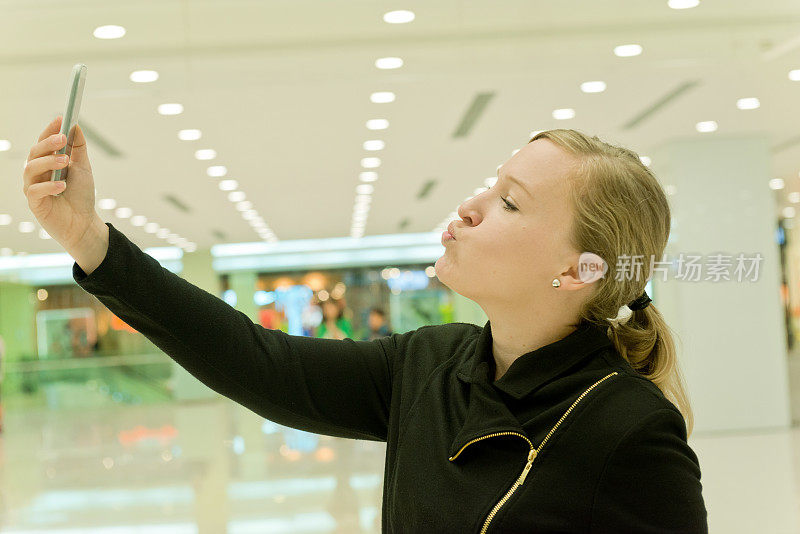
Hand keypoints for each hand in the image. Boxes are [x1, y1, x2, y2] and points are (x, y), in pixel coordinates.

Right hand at [22, 115, 100, 250]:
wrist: (83, 223)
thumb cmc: (80, 196)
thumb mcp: (83, 168)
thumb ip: (78, 149)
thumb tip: (76, 126)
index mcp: (47, 163)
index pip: (44, 142)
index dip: (50, 130)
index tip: (61, 119)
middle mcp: (37, 173)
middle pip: (34, 153)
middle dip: (48, 144)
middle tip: (62, 139)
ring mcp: (33, 187)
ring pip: (31, 168)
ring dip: (48, 162)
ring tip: (66, 162)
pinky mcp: (34, 203)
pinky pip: (34, 190)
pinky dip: (48, 185)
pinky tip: (62, 185)